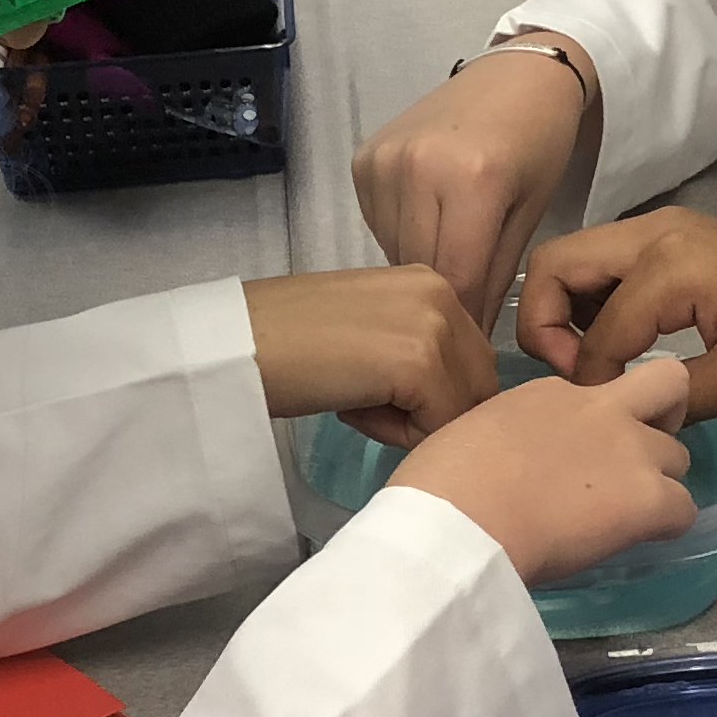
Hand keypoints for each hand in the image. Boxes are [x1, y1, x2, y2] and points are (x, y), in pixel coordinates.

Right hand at [241, 266, 499, 449]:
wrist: (237, 344)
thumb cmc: (289, 345)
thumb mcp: (372, 328)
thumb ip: (419, 346)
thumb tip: (456, 397)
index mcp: (433, 281)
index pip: (474, 361)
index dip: (433, 395)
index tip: (373, 385)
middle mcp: (443, 293)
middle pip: (479, 386)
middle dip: (432, 411)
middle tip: (365, 399)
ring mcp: (434, 325)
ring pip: (463, 411)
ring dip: (415, 424)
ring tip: (356, 400)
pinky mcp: (419, 363)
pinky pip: (438, 427)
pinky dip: (397, 435)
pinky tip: (350, 407)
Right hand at [353, 39, 597, 326]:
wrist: (516, 75)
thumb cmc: (539, 142)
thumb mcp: (530, 212)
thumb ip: (497, 276)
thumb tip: (472, 337)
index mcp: (472, 180)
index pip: (457, 277)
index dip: (467, 319)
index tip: (474, 350)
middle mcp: (417, 167)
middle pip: (419, 267)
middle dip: (442, 301)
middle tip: (460, 322)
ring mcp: (384, 160)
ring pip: (393, 250)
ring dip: (418, 270)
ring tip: (446, 270)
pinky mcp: (363, 158)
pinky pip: (378, 222)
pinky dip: (401, 237)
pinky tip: (427, 228)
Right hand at [393, 354, 698, 582]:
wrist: (456, 520)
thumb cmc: (440, 486)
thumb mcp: (476, 434)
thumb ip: (514, 438)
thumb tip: (518, 467)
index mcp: (551, 391)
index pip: (598, 395)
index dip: (596, 426)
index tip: (573, 459)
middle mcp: (600, 408)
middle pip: (668, 390)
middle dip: (662, 420)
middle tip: (634, 463)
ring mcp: (630, 450)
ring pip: (680, 457)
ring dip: (658, 484)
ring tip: (619, 518)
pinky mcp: (648, 498)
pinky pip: (685, 509)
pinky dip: (666, 526)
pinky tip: (631, 541)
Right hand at [518, 209, 716, 422]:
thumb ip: (669, 397)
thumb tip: (620, 417)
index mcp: (669, 262)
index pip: (594, 328)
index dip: (589, 380)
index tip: (610, 417)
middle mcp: (656, 232)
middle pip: (557, 264)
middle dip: (546, 323)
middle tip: (575, 379)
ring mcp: (666, 232)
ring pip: (580, 262)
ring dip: (569, 311)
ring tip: (595, 369)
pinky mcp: (679, 244)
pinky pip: (611, 266)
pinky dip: (597, 303)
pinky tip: (621, 348)